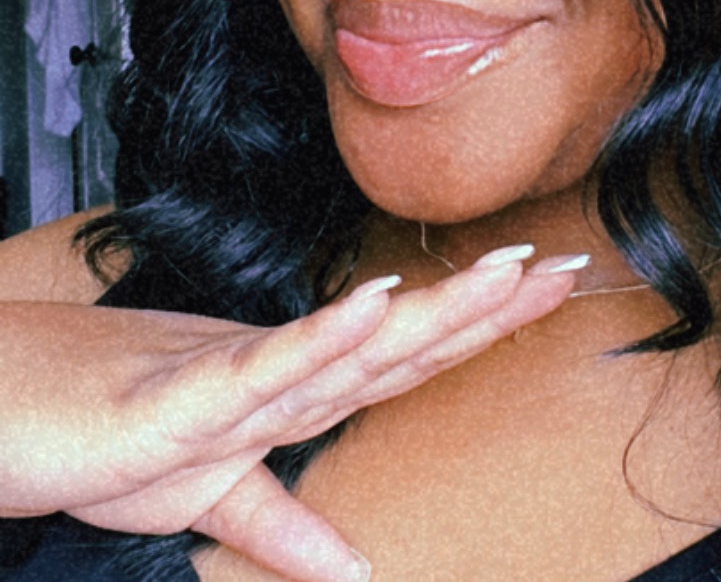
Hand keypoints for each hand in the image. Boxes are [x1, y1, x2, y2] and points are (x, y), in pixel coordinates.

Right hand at [0, 249, 578, 579]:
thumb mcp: (209, 496)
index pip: (408, 353)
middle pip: (404, 340)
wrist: (8, 407)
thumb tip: (352, 574)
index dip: (480, 322)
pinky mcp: (186, 398)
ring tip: (505, 274)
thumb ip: (284, 526)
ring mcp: (242, 376)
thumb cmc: (106, 436)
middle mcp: (285, 370)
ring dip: (432, 309)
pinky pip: (265, 367)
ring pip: (355, 343)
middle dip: (488, 304)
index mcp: (297, 389)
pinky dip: (322, 336)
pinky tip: (375, 304)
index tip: (547, 289)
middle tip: (563, 269)